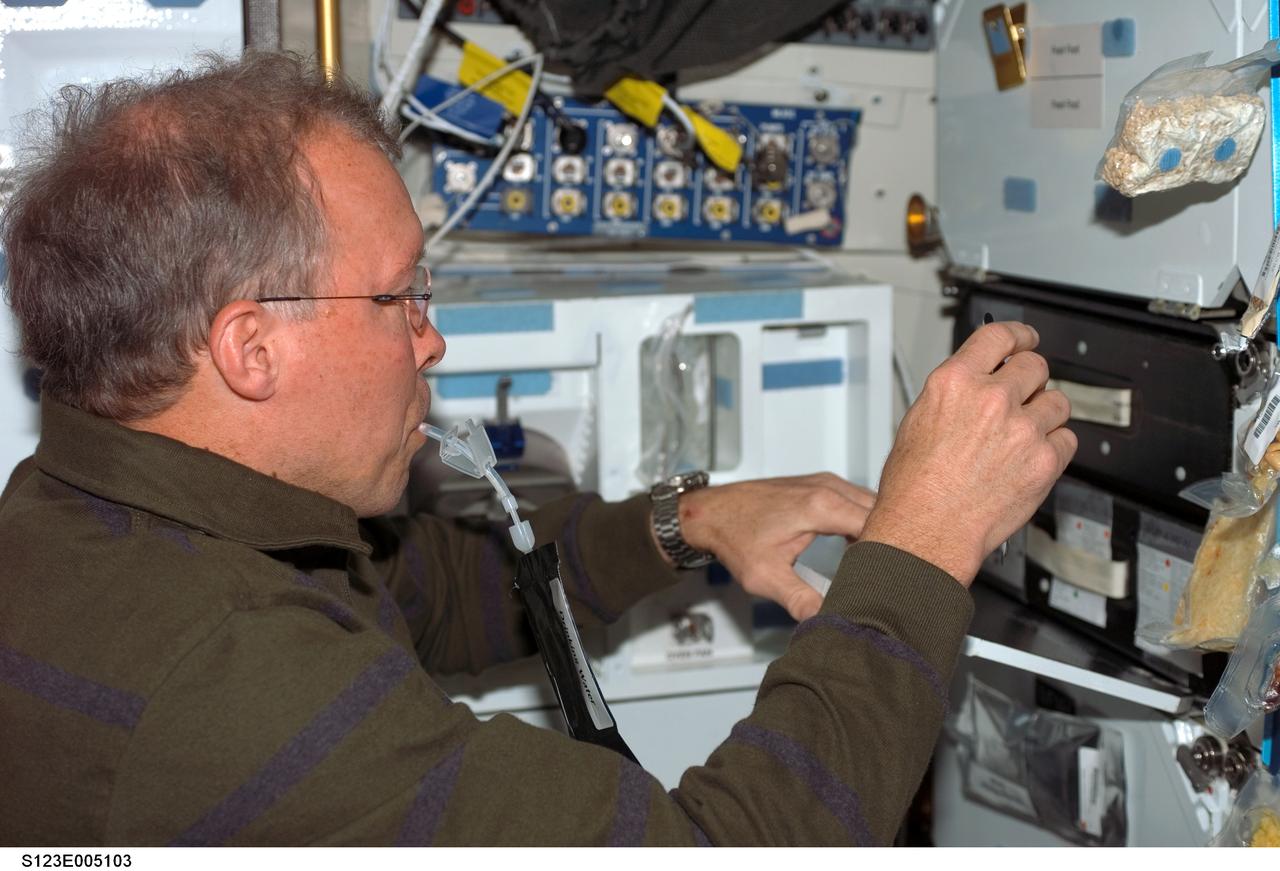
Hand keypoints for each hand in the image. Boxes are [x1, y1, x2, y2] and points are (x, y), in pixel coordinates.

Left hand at [667, 473, 876, 620]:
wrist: (710, 512)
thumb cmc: (733, 537)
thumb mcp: (765, 577)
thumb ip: (800, 600)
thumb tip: (827, 621)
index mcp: (822, 505)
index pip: (879, 525)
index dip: (890, 552)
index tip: (892, 577)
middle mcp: (828, 487)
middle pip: (881, 512)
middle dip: (889, 541)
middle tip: (892, 574)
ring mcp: (825, 482)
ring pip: (871, 503)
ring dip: (877, 530)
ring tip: (877, 563)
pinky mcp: (820, 485)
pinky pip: (856, 500)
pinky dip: (863, 520)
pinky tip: (856, 547)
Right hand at [859, 321, 1075, 585]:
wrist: (927, 530)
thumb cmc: (914, 488)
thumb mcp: (917, 422)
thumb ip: (954, 396)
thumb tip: (975, 385)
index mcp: (955, 383)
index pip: (999, 336)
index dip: (1018, 334)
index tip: (1026, 339)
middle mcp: (991, 398)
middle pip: (1035, 365)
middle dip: (1031, 379)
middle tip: (1026, 394)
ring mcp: (1022, 428)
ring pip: (1057, 401)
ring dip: (1045, 413)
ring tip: (1025, 434)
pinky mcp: (1044, 460)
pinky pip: (1067, 440)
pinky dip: (1054, 447)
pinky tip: (1031, 458)